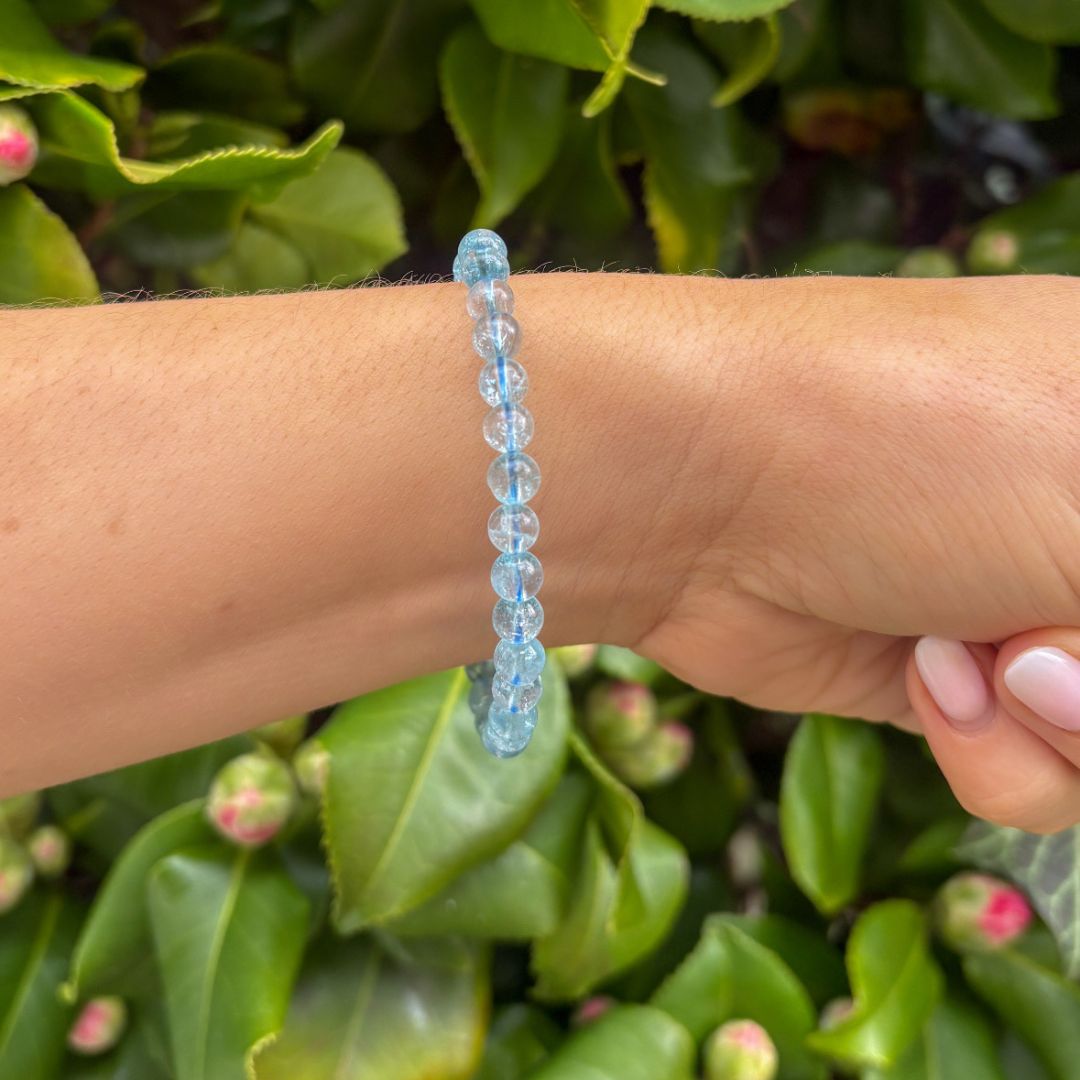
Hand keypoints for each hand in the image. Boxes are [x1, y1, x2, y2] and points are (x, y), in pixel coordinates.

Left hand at [630, 274, 1079, 831]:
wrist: (695, 487)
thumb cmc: (915, 439)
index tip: (1074, 621)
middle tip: (1051, 642)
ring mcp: (1034, 602)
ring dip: (1068, 721)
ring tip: (986, 649)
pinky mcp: (959, 681)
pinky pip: (1037, 772)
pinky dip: (990, 746)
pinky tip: (923, 670)